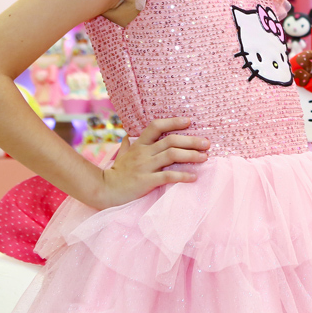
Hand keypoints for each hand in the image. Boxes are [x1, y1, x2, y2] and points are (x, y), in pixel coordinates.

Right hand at [92, 117, 210, 209]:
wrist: (104, 191)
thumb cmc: (115, 174)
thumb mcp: (120, 156)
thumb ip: (126, 146)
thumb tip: (127, 136)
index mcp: (139, 145)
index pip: (156, 126)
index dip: (173, 122)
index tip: (189, 121)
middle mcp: (143, 152)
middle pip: (171, 140)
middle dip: (191, 140)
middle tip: (207, 143)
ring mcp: (145, 166)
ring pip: (172, 155)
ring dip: (191, 155)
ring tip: (205, 157)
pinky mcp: (146, 181)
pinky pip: (167, 176)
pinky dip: (182, 176)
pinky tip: (194, 177)